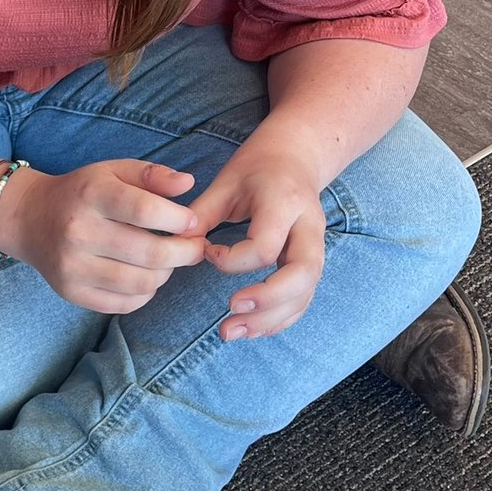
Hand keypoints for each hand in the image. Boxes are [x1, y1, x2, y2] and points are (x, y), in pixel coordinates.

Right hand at [3, 160, 205, 310]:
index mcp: (91, 194)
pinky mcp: (71, 291)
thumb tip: (188, 183)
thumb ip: (151, 175)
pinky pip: (124, 303)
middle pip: (149, 252)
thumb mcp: (112, 171)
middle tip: (195, 248)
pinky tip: (145, 277)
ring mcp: (72, 266)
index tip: (192, 223)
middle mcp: (78, 231)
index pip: (144, 211)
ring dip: (166, 274)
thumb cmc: (81, 192)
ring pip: (140, 282)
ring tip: (168, 262)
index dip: (178, 220)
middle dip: (184, 253)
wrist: (29, 218)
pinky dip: (144, 293)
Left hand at [190, 137, 326, 339]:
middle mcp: (308, 227)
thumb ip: (201, 213)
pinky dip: (279, 318)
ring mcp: (316, 246)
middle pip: (301, 274)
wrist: (296, 157)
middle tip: (230, 313)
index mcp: (284, 203)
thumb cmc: (256, 168)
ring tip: (231, 332)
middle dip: (267, 300)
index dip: (232, 260)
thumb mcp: (225, 181)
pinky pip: (304, 298)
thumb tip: (175, 245)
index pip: (265, 246)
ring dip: (271, 319)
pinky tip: (251, 329)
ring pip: (306, 292)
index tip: (206, 252)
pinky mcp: (312, 262)